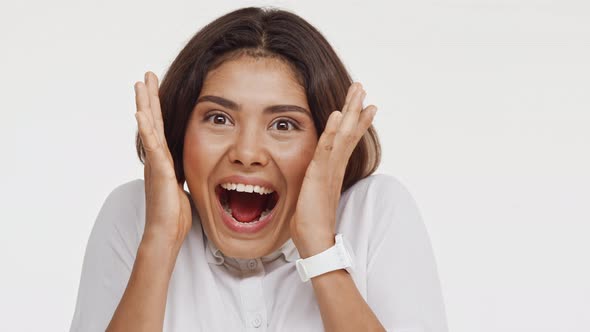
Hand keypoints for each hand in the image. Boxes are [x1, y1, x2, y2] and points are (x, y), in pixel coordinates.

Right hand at [134, 71, 191, 249]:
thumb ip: (181, 172)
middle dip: (149, 97)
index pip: (160, 127)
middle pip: (152, 121)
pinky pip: (152, 146)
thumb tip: (189, 166)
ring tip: (140, 84)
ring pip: (149, 128)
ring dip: (144, 105)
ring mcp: (155, 163)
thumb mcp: (182, 185)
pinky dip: (146, 129)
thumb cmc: (174, 214)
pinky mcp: (158, 171)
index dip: (158, 108)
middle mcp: (156, 158)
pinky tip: (140, 113)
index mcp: (164, 160)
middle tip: (145, 75)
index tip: (155, 88)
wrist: (166, 232)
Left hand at [290, 83, 376, 257]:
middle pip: (349, 131)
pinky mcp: (320, 174)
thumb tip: (313, 178)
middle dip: (355, 108)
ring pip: (343, 134)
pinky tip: (337, 115)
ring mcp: (330, 169)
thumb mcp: (312, 194)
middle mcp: (336, 166)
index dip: (356, 122)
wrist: (315, 241)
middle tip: (361, 87)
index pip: (347, 140)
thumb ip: (315, 181)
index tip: (366, 105)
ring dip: (350, 111)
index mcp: (334, 170)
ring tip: (358, 91)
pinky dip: (333, 130)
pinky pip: (328, 148)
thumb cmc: (311, 223)